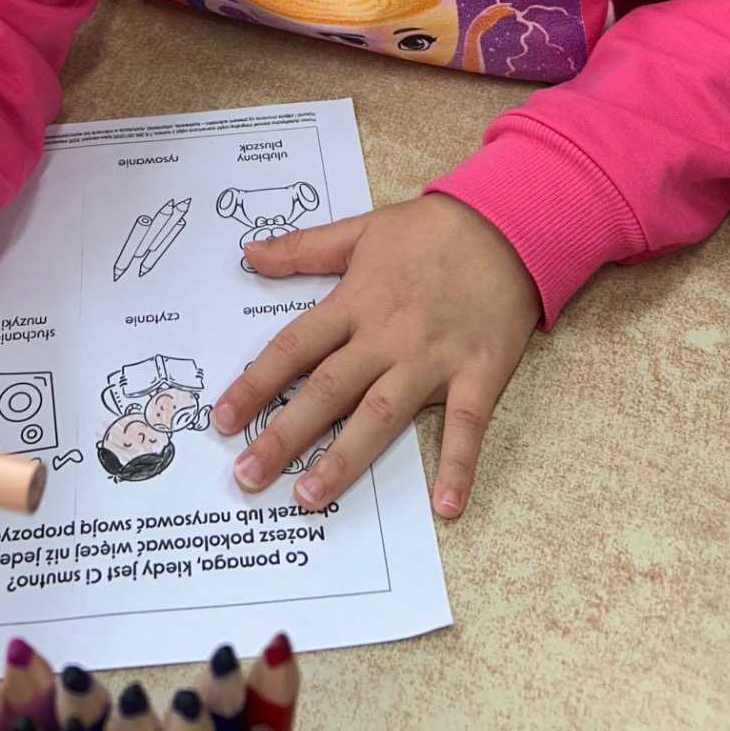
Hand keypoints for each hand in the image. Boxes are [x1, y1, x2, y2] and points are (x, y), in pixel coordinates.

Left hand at [212, 195, 540, 519]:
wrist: (508, 223)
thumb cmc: (431, 228)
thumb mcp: (361, 229)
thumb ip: (303, 247)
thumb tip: (250, 253)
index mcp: (355, 302)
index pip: (294, 348)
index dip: (255, 384)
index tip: (221, 420)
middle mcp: (387, 336)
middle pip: (326, 390)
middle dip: (283, 434)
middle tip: (246, 477)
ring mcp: (432, 359)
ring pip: (380, 415)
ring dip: (344, 458)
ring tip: (308, 497)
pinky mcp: (478, 374)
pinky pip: (466, 426)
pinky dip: (458, 466)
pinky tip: (445, 507)